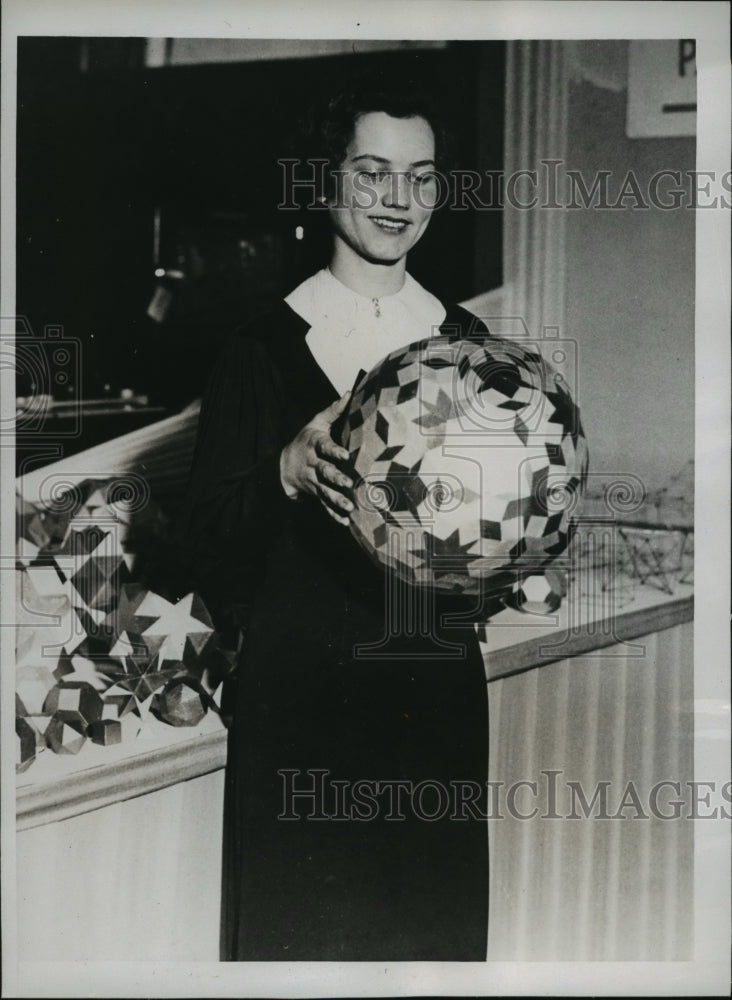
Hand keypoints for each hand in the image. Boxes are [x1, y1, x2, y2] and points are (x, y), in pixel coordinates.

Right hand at [280, 392, 354, 525]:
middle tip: (349, 483)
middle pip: (324, 471)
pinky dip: (333, 515)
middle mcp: (312, 465)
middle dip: (336, 477)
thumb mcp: (316, 423)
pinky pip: (323, 505)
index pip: (323, 447)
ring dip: (336, 499)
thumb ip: (333, 411)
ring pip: (325, 491)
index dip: (333, 450)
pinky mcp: (315, 494)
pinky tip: (344, 522)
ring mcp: (313, 481)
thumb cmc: (305, 440)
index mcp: (314, 446)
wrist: (284, 464)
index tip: (345, 454)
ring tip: (350, 507)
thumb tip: (350, 392)